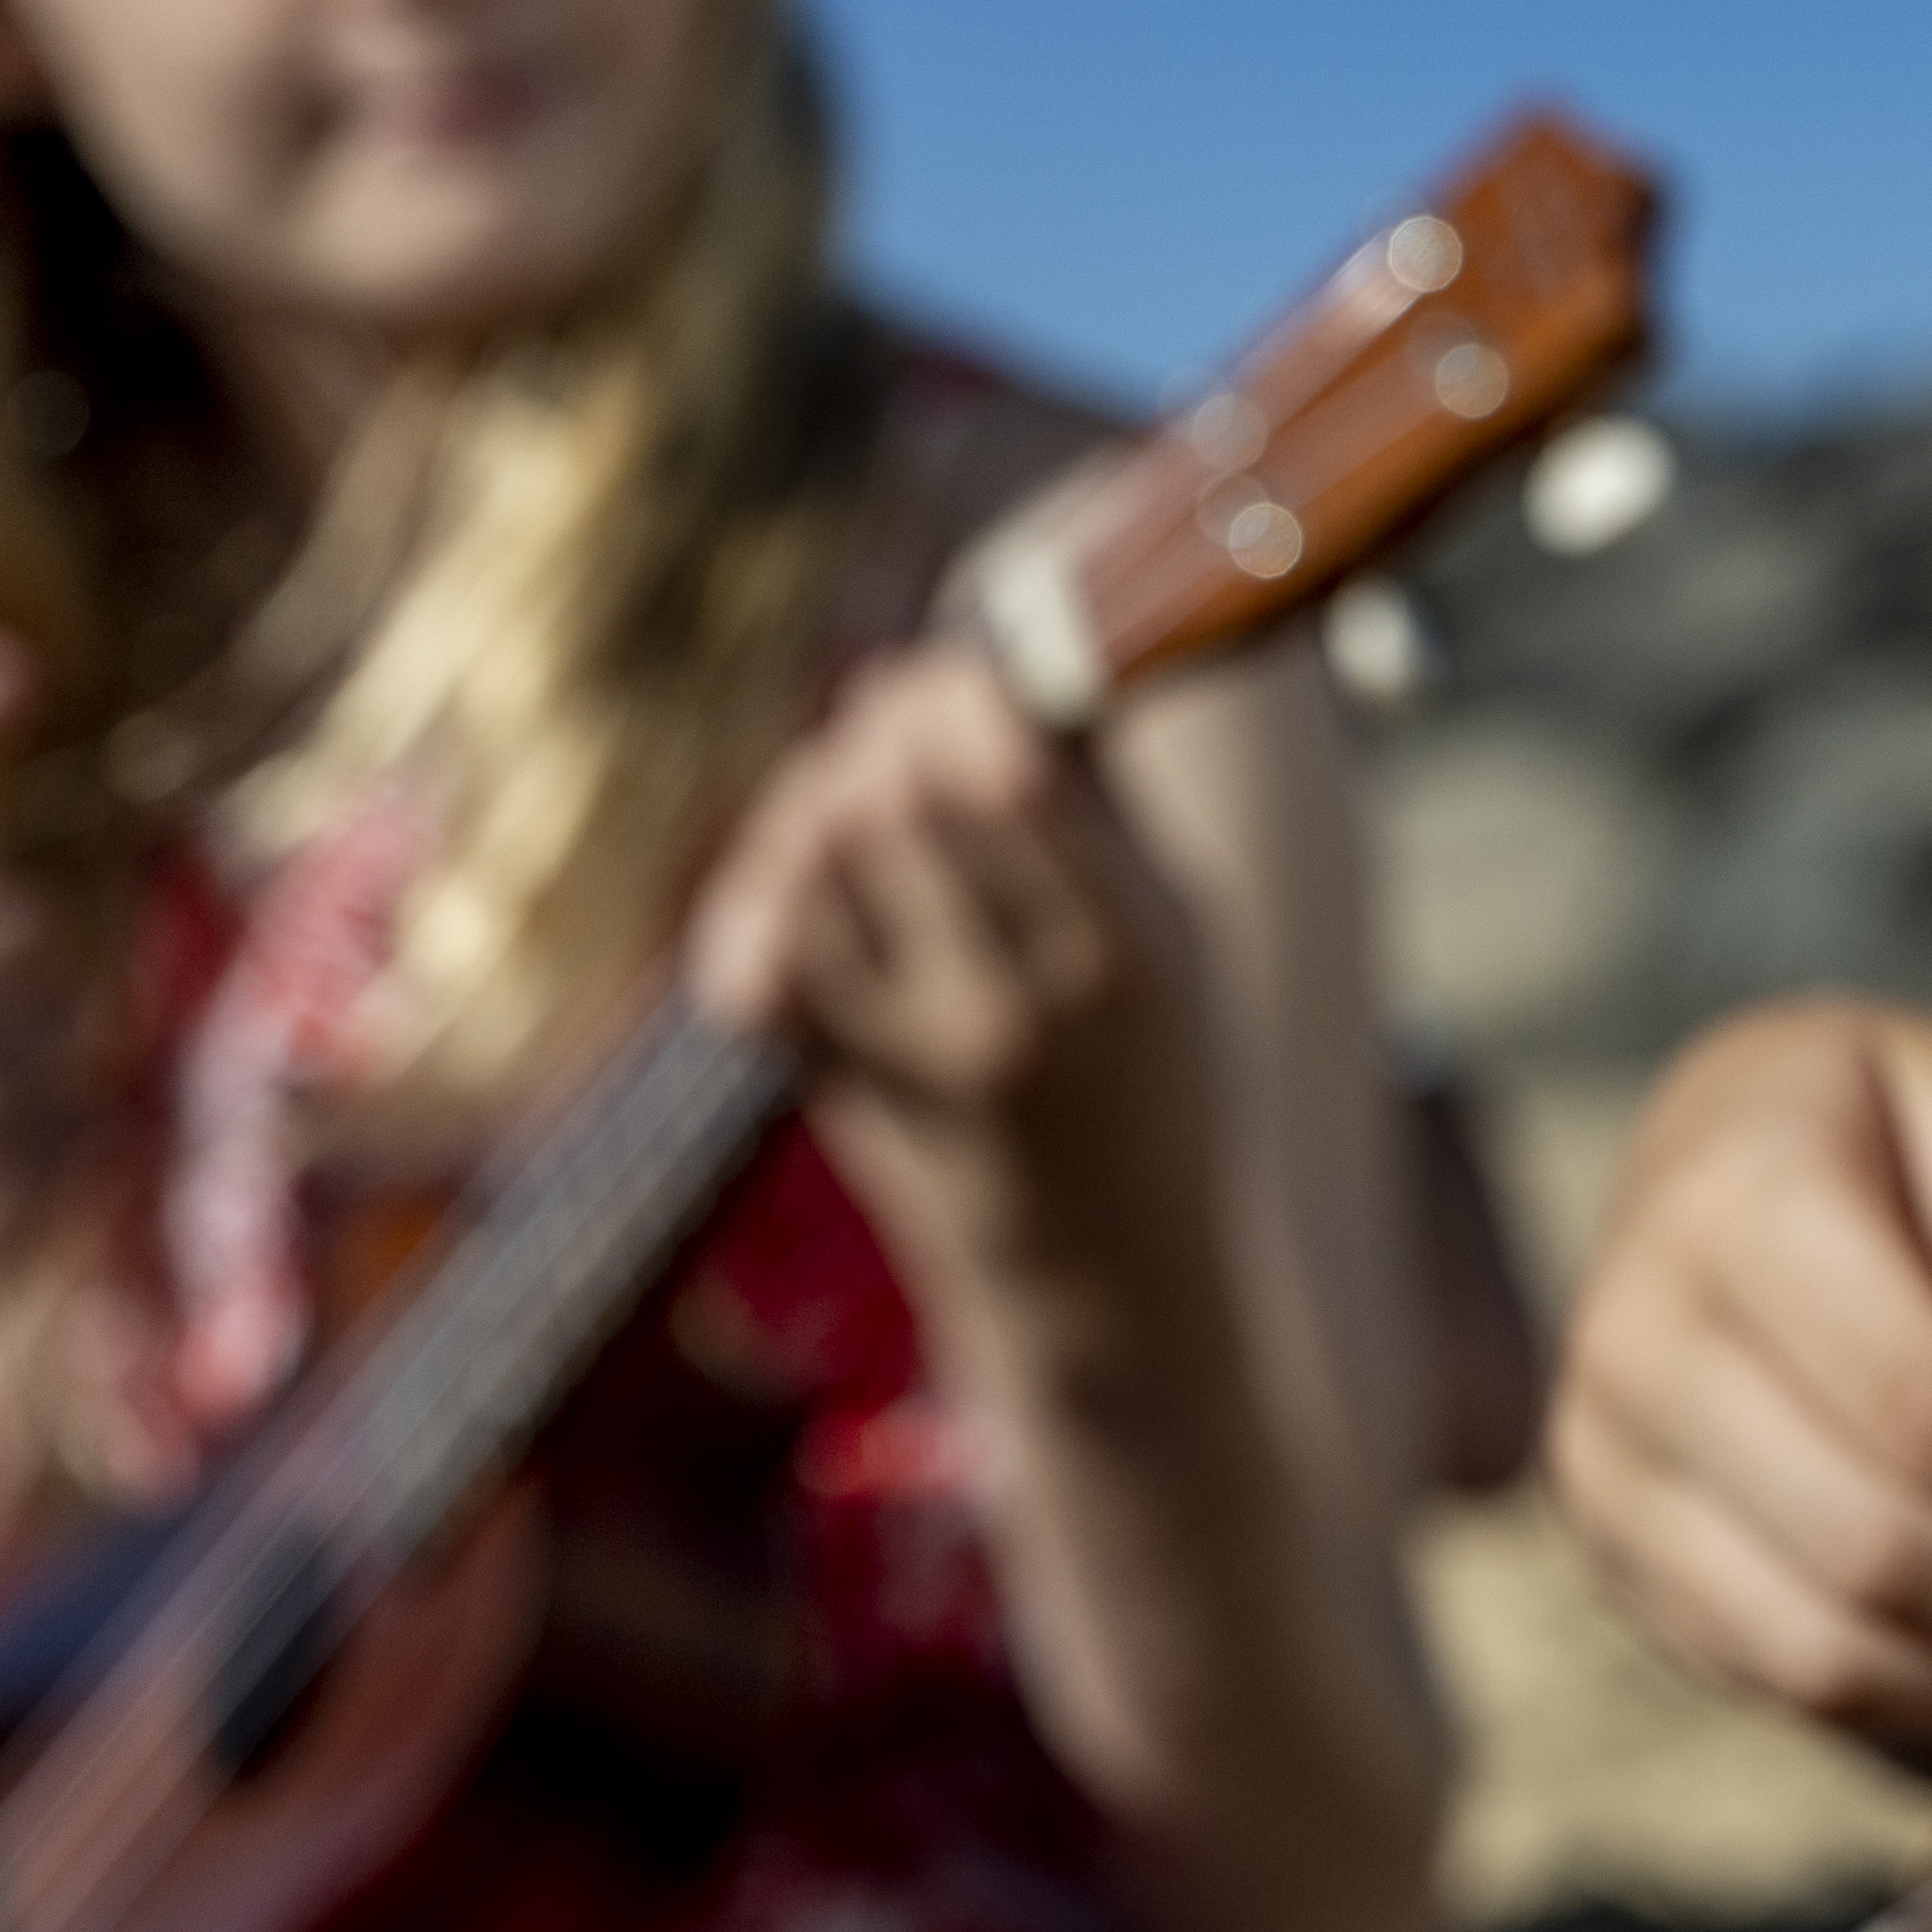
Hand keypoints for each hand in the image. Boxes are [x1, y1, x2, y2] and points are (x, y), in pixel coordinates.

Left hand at [685, 643, 1215, 1295]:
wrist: (1107, 1284)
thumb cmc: (1155, 1081)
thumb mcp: (1179, 940)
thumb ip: (1103, 807)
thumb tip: (1018, 647)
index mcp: (1128, 949)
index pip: (1004, 769)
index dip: (954, 690)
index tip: (957, 679)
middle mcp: (1016, 1004)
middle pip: (888, 797)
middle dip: (875, 731)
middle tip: (890, 726)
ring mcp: (915, 1056)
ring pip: (807, 862)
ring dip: (813, 802)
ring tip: (849, 803)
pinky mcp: (838, 1091)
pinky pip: (752, 955)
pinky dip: (762, 895)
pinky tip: (802, 890)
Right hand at [1550, 998, 1931, 1734]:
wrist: (1715, 1151)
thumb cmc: (1883, 1122)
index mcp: (1730, 1212)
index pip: (1923, 1408)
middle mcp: (1634, 1345)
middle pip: (1873, 1538)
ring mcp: (1605, 1465)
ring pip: (1822, 1639)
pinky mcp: (1615, 1551)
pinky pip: (1781, 1676)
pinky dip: (1908, 1684)